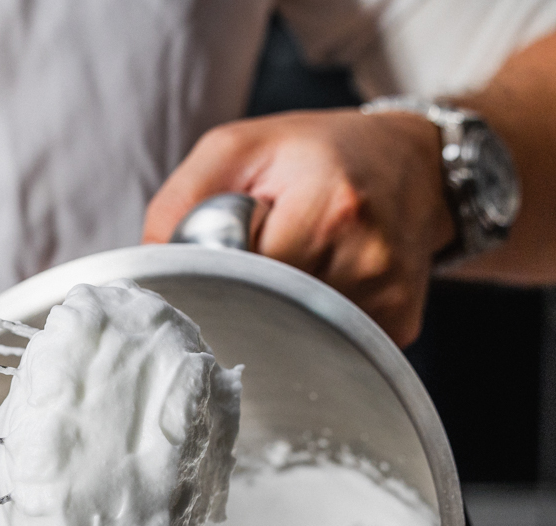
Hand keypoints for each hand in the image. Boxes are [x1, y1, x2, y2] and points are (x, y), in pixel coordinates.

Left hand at [144, 109, 454, 345]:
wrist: (413, 163)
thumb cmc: (316, 152)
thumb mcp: (236, 150)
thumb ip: (178, 206)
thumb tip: (143, 277)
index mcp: (332, 206)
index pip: (245, 279)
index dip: (219, 277)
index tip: (217, 264)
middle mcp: (370, 257)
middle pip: (269, 314)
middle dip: (244, 297)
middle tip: (248, 267)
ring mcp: (390, 299)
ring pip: (297, 336)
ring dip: (277, 313)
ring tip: (291, 267)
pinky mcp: (400, 326)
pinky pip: (330, 345)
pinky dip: (310, 324)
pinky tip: (317, 288)